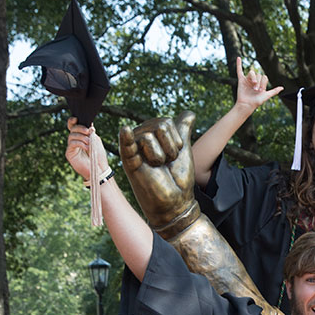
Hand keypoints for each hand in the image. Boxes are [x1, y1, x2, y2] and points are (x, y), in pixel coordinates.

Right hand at [64, 118, 104, 180]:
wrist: (99, 169)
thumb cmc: (98, 156)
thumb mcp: (96, 141)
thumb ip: (91, 132)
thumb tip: (89, 123)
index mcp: (80, 136)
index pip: (73, 126)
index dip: (72, 121)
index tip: (76, 118)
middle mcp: (74, 140)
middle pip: (72, 129)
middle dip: (80, 128)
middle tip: (88, 131)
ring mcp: (71, 147)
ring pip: (72, 136)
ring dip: (82, 137)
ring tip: (90, 142)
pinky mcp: (69, 153)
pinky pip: (72, 144)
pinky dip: (80, 144)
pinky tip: (87, 147)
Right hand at [119, 112, 197, 234]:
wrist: (175, 201)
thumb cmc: (178, 177)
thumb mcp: (182, 150)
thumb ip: (182, 130)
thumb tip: (189, 112)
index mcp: (153, 135)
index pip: (166, 122)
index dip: (176, 139)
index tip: (176, 154)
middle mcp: (141, 139)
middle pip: (159, 126)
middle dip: (170, 146)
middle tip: (166, 162)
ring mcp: (134, 150)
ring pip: (149, 136)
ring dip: (161, 155)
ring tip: (158, 167)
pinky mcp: (129, 163)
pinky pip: (127, 146)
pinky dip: (126, 138)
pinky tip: (125, 131)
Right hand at [233, 59, 283, 113]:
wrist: (247, 105)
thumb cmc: (256, 101)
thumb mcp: (266, 96)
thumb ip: (274, 91)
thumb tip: (282, 88)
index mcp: (260, 84)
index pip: (264, 77)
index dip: (264, 82)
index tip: (261, 90)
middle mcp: (254, 81)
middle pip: (258, 75)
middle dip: (258, 82)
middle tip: (256, 90)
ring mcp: (247, 80)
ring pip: (252, 73)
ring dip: (253, 78)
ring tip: (253, 85)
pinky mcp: (241, 80)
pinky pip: (239, 71)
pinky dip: (238, 64)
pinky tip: (239, 58)